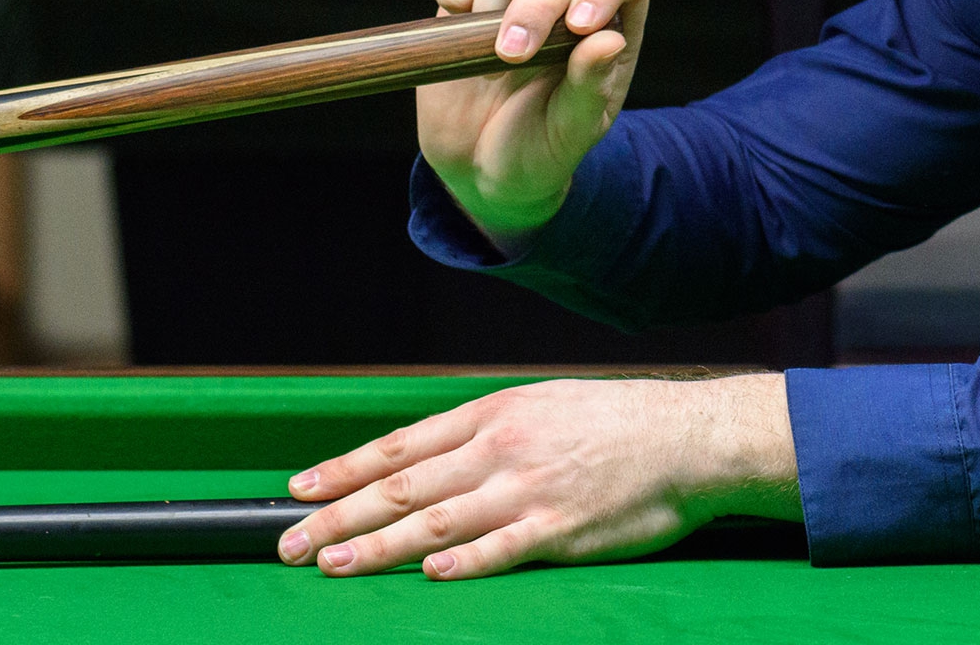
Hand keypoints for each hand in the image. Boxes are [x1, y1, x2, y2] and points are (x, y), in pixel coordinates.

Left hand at [278, 374, 798, 579]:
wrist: (689, 438)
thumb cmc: (618, 422)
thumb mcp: (543, 405)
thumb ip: (487, 432)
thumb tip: (431, 459)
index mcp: (494, 413)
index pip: (401, 444)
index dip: (345, 468)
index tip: (300, 488)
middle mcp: (501, 449)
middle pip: (403, 485)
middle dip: (339, 515)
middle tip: (290, 541)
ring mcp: (529, 491)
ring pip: (435, 521)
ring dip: (378, 545)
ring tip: (333, 565)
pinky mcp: (561, 530)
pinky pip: (500, 550)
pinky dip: (460, 562)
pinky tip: (425, 574)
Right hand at [417, 0, 649, 250]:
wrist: (479, 171)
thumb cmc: (540, 152)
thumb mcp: (571, 135)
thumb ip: (591, 89)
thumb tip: (609, 40)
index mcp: (608, 31)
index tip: (578, 27)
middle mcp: (565, 7)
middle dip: (537, 5)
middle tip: (513, 56)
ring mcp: (514, 2)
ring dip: (493, 8)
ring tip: (490, 66)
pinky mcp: (467, 4)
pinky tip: (456, 22)